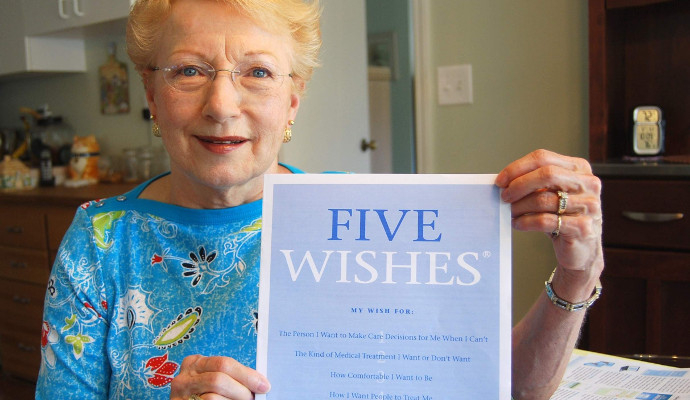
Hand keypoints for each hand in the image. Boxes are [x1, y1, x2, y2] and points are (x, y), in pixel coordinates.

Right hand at [170, 355, 269, 399]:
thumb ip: (228, 376)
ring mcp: (181, 394)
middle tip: (252, 397)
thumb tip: (258, 382)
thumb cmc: (203, 391)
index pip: (224, 363)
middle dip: (241, 390)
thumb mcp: (211, 377)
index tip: (264, 385)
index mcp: (195, 363)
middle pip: (219, 379)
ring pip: (213, 397)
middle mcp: (185, 377)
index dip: (247, 375)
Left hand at [495, 149, 603, 300]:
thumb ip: (535, 183)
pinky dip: (526, 222)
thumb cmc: (564, 217)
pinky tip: (518, 223)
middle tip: (504, 196)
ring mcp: (588, 205)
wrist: (582, 249)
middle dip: (519, 185)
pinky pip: (545, 220)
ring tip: (510, 212)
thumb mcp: (553, 194)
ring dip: (519, 206)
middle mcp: (588, 184)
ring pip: (544, 199)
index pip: (543, 158)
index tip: (500, 180)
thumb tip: (504, 181)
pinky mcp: (583, 227)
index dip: (518, 168)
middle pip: (546, 174)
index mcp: (579, 168)